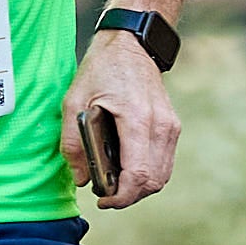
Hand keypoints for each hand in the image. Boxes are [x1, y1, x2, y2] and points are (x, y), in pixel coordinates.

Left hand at [58, 30, 179, 207]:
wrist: (131, 43)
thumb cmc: (101, 68)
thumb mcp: (74, 101)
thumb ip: (74, 144)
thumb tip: (82, 178)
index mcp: (137, 120)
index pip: (139, 175)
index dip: (121, 197)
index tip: (103, 200)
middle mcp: (161, 126)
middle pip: (153, 182)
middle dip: (129, 196)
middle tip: (105, 194)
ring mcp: (170, 126)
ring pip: (162, 176)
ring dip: (139, 187)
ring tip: (115, 183)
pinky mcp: (172, 126)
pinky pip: (164, 162)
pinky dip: (148, 173)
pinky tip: (127, 168)